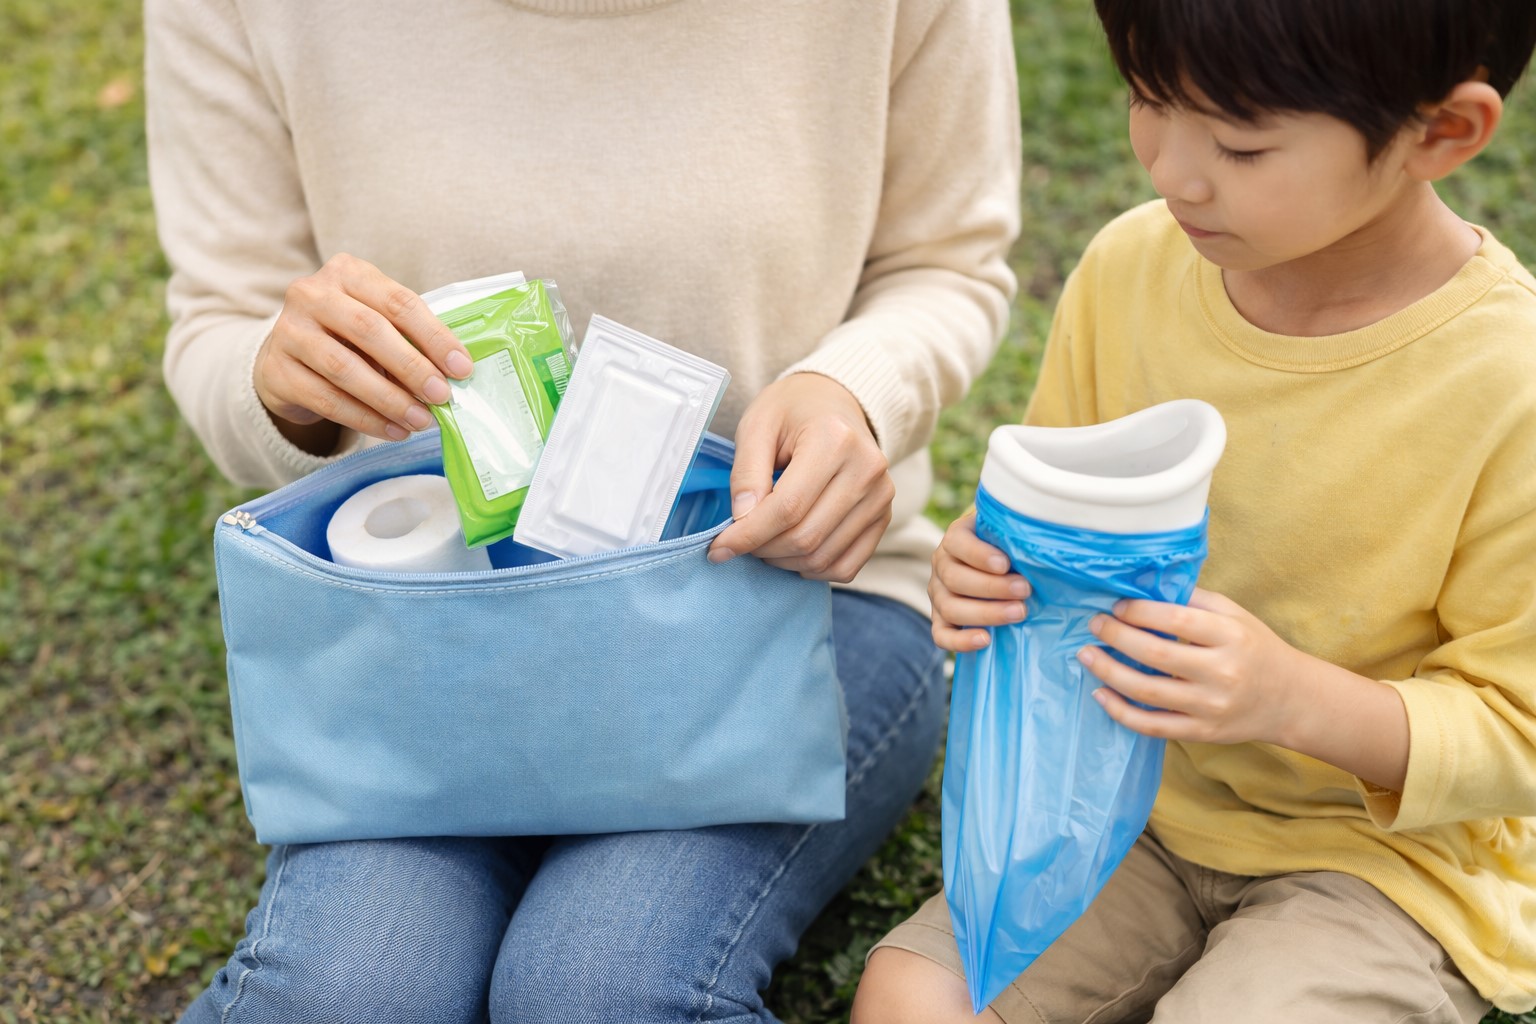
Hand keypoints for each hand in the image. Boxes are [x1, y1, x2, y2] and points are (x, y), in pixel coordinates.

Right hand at [254, 253, 473, 450]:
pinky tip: (392, 430)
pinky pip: (326, 399)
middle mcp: (312, 294)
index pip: (398, 301)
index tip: (461, 367)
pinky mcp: (276, 371)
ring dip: (389, 399)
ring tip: (420, 420)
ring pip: (344, 368)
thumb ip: (409, 338)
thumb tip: (452, 374)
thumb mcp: (377, 324)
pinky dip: (365, 419)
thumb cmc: (346, 338)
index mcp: (347, 272)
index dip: (433, 336)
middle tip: (441, 396)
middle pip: (370, 330)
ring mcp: (288, 331)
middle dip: (412, 367)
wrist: (286, 359)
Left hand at [708, 373, 892, 582]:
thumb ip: (746, 474)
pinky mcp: (883, 516)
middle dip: (763, 550)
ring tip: (763, 543)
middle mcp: (867, 469)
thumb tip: (742, 522)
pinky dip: (813, 569)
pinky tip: (792, 553)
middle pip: (806, 537)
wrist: (834, 401)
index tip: (718, 548)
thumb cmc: (791, 410)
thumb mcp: (757, 426)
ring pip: (824, 557)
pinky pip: (847, 566)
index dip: (749, 535)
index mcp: (835, 440)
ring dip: (784, 562)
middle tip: (738, 543)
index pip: (788, 508)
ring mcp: (881, 496)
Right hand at [928, 512, 1030, 651]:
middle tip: (1025, 590)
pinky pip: (941, 636)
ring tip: (1019, 613)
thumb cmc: (1010, 547)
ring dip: (985, 613)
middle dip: (991, 587)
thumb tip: (1041, 546)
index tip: (1005, 564)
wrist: (1002, 570)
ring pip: (950, 608)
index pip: (957, 543)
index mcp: (956, 537)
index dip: (978, 555)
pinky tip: (986, 640)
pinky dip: (961, 641)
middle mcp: (942, 565)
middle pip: (954, 579)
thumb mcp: (1010, 534)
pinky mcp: (940, 620)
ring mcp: (938, 594)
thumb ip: (1016, 536)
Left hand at [1079, 588, 1307, 744]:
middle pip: (1157, 654)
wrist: (1291, 699)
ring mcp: (1211, 707)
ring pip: (1148, 692)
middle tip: (1094, 625)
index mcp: (1231, 636)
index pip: (1176, 619)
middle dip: (1116, 637)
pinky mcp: (1202, 732)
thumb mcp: (1235, 615)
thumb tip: (1145, 586)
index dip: (1140, 611)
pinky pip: (1152, 725)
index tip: (1116, 605)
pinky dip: (1120, 712)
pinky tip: (1100, 694)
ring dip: (1109, 672)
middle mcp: (1223, 672)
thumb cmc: (1256, 648)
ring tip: (1086, 655)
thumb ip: (1194, 600)